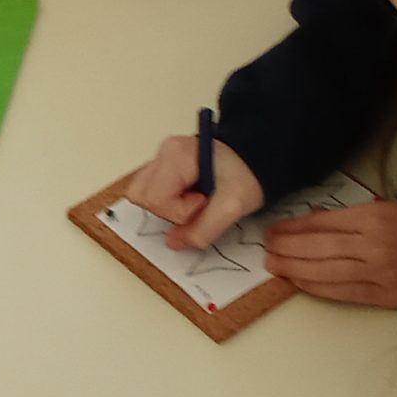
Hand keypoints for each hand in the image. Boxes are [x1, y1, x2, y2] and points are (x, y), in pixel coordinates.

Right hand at [124, 131, 263, 250]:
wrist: (254, 160)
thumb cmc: (246, 174)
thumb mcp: (232, 206)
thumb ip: (203, 229)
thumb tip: (173, 243)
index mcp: (176, 155)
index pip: (155, 197)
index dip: (178, 211)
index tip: (203, 203)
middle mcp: (162, 154)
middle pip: (142, 196)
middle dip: (169, 210)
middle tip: (198, 204)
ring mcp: (159, 159)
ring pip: (142, 195)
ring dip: (166, 208)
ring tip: (193, 201)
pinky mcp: (161, 168)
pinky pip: (150, 192)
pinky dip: (166, 203)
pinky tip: (187, 198)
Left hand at [262, 199, 396, 309]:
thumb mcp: (383, 207)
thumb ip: (346, 216)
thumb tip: (309, 221)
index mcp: (376, 218)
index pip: (325, 224)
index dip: (295, 228)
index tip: (274, 229)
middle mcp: (376, 246)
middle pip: (321, 249)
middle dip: (288, 248)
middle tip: (268, 248)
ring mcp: (380, 273)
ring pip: (327, 273)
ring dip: (295, 269)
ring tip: (275, 265)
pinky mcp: (386, 296)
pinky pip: (344, 293)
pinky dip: (317, 287)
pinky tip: (299, 281)